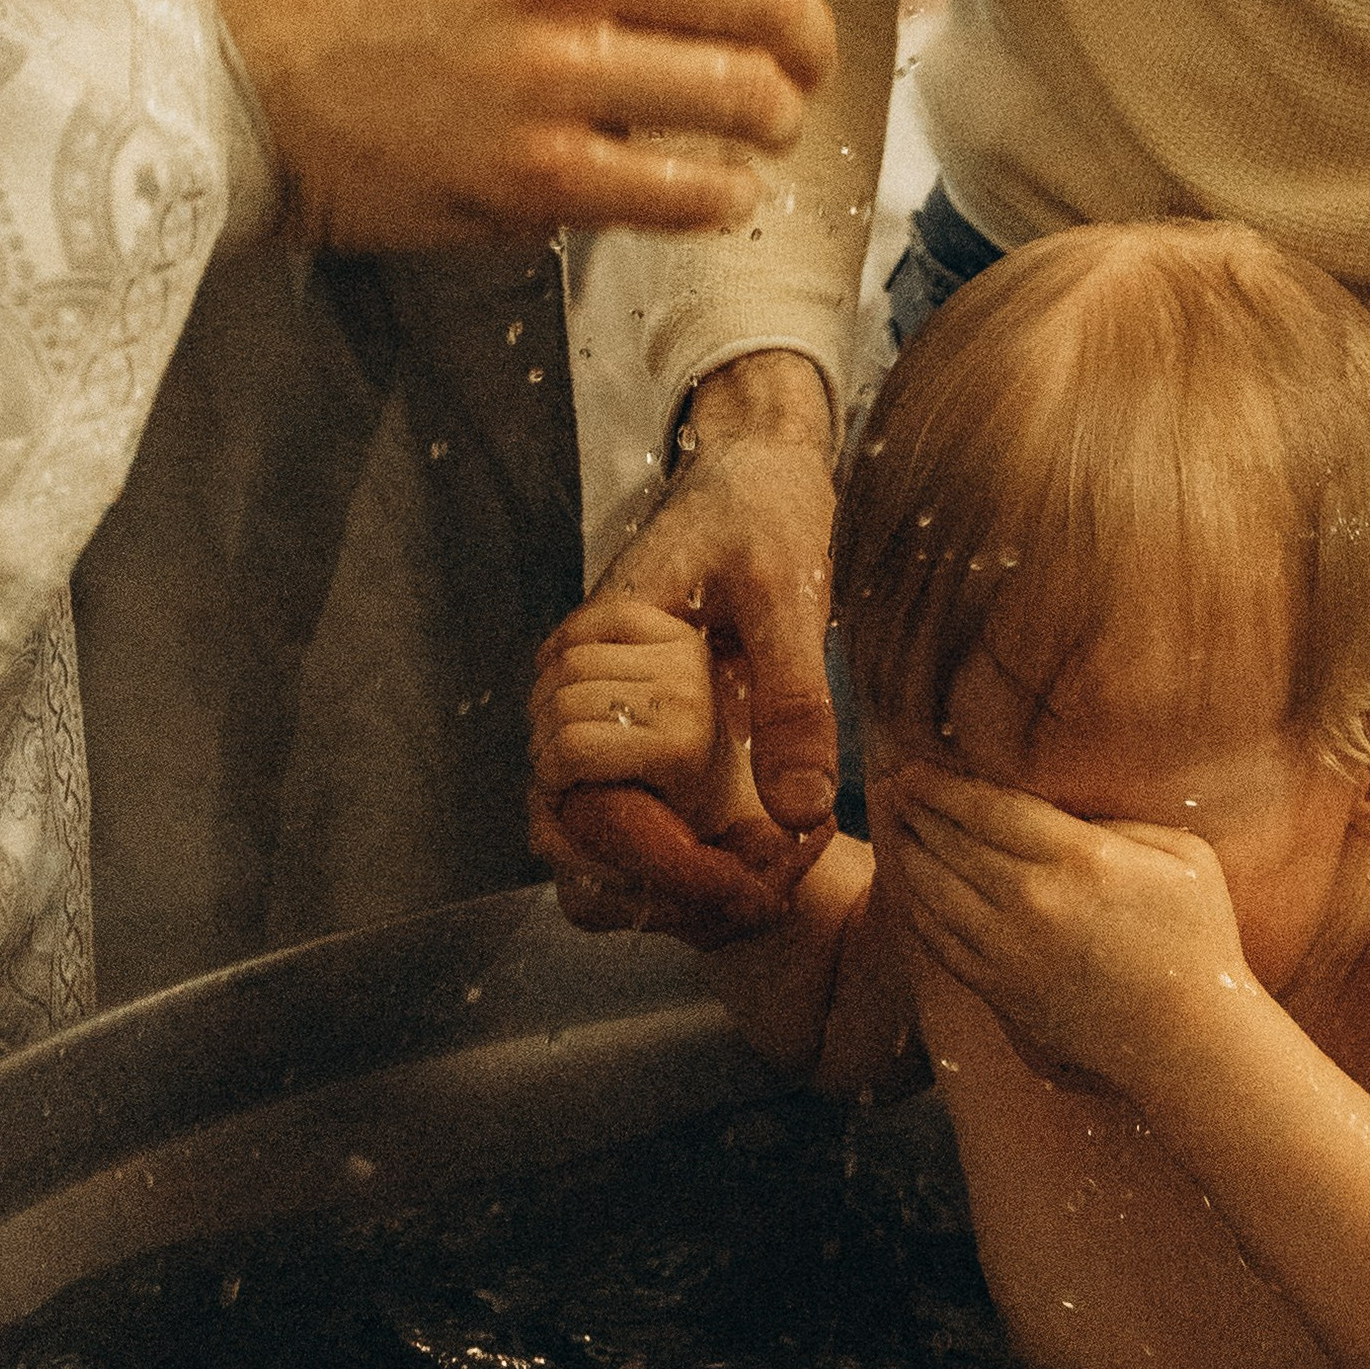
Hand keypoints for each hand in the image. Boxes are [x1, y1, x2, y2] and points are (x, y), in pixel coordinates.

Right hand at [202, 0, 834, 248]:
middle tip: (802, 57)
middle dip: (810, 33)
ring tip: (763, 122)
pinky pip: (689, 191)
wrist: (232, 75)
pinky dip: (726, 193)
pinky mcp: (539, 178)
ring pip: (746, 95)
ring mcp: (554, 75)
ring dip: (775, 116)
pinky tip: (722, 186)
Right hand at [532, 355, 840, 942]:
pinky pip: (608, 817)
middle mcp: (569, 686)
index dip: (658, 856)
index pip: (584, 787)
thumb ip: (794, 701)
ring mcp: (587, 709)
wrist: (753, 471)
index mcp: (591, 649)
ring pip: (579, 836)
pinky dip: (659, 857)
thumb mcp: (791, 596)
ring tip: (749, 890)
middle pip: (570, 828)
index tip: (743, 887)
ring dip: (656, 876)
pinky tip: (729, 867)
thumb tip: (800, 812)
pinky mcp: (620, 726)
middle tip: (758, 897)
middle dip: (660, 877)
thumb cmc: (763, 514)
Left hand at [880, 764, 1250, 1090]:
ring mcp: (1009, 950)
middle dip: (916, 809)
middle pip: (951, 842)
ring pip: (934, 889)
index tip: (915, 767)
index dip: (942, 784)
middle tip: (893, 786)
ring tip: (897, 828)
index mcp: (1079, 859)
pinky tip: (912, 889)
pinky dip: (916, 908)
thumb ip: (1120, 822)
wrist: (1187, 1042)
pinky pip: (939, 941)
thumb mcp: (1184, 855)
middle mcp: (1032, 901)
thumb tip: (1065, 810)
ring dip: (908, 853)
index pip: (988, 808)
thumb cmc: (1200, 942)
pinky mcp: (999, 989)